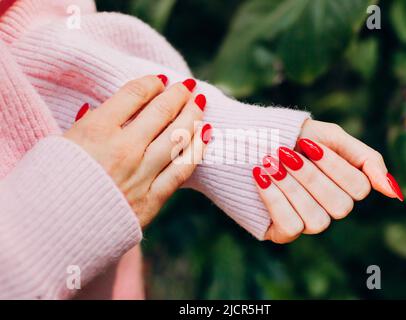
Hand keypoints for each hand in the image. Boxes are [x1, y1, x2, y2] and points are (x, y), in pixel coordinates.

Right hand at [64, 75, 210, 227]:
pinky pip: (182, 169)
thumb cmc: (49, 187)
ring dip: (193, 115)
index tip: (160, 81)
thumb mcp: (58, 145)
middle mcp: (123, 149)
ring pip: (178, 136)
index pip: (134, 94)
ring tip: (200, 103)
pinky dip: (197, 149)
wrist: (52, 233)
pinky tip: (205, 134)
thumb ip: (84, 125)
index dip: (152, 83)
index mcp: (96, 130)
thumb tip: (99, 109)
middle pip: (162, 112)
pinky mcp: (152, 199)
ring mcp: (141, 174)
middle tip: (188, 86)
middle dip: (179, 94)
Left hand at [253, 119, 402, 243]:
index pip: (359, 188)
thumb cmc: (292, 137)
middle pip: (340, 206)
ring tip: (269, 162)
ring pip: (317, 221)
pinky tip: (261, 176)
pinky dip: (275, 199)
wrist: (249, 139)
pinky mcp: (281, 232)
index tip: (307, 143)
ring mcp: (306, 222)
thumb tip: (392, 192)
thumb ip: (365, 158)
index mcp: (345, 185)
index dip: (332, 165)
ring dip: (291, 187)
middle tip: (283, 153)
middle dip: (309, 175)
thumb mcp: (329, 136)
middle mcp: (329, 208)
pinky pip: (290, 228)